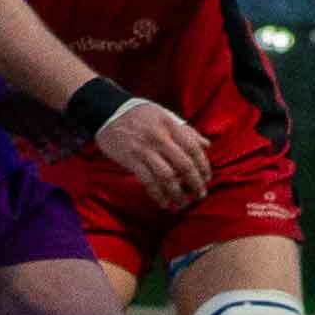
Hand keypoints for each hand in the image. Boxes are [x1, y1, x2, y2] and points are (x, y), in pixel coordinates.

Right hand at [90, 95, 213, 208]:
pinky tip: (163, 202)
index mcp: (170, 125)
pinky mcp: (130, 159)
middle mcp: (159, 137)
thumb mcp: (165, 115)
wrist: (107, 111)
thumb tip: (207, 145)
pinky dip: (157, 194)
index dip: (203, 166)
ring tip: (183, 203)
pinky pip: (147, 181)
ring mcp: (144, 149)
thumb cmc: (140, 114)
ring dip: (177, 194)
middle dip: (195, 184)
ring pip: (167, 177)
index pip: (193, 148)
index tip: (207, 179)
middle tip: (199, 196)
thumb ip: (186, 131)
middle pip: (184, 165)